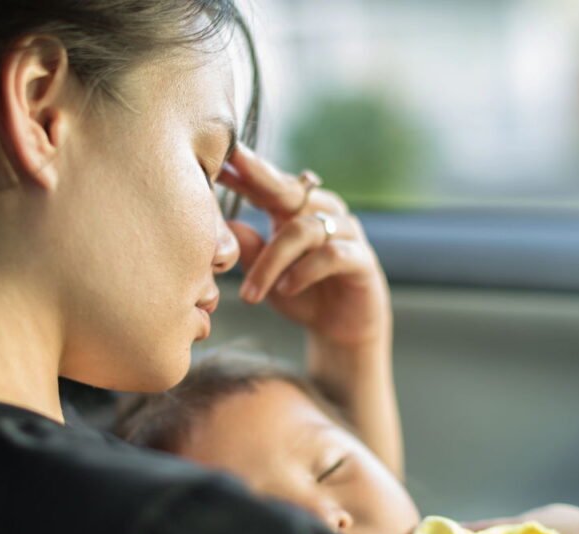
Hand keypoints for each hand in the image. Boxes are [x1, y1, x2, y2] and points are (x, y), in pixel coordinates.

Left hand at [219, 145, 390, 346]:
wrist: (341, 331)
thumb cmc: (300, 294)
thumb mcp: (267, 274)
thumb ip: (250, 249)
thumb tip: (223, 224)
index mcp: (298, 211)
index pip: (269, 184)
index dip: (244, 170)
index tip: (217, 157)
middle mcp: (324, 212)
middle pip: (290, 188)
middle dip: (258, 177)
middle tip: (230, 169)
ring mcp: (346, 232)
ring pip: (303, 229)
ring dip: (271, 262)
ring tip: (250, 293)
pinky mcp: (362, 259)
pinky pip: (331, 255)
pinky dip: (303, 271)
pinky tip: (285, 289)